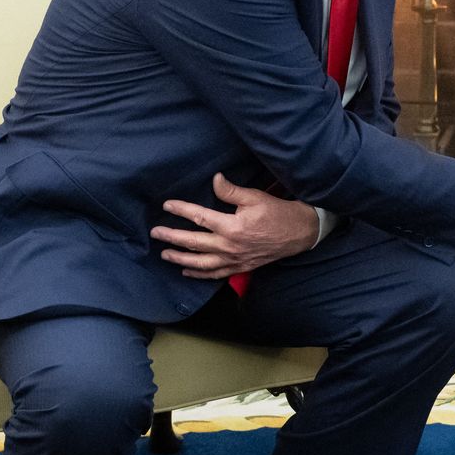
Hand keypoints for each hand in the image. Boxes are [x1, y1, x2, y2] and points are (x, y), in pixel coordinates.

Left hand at [151, 173, 319, 278]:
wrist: (299, 233)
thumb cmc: (277, 212)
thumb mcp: (255, 197)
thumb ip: (231, 191)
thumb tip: (214, 180)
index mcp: (231, 226)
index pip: (200, 217)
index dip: (181, 210)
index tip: (167, 205)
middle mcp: (229, 246)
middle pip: (193, 242)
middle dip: (172, 237)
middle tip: (155, 233)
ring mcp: (234, 259)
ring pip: (200, 262)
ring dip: (180, 259)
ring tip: (165, 254)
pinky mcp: (240, 266)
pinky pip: (215, 274)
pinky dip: (199, 274)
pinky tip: (187, 271)